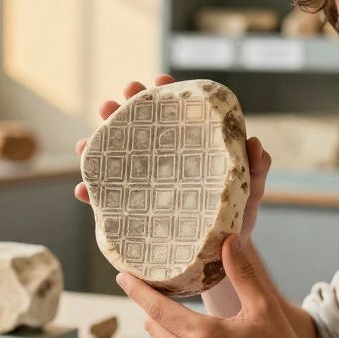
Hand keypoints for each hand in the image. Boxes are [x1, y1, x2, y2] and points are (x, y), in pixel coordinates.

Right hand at [73, 76, 272, 242]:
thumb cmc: (236, 219)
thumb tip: (255, 145)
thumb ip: (256, 169)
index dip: (168, 92)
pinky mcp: (134, 207)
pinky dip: (93, 190)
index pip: (179, 113)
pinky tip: (82, 189)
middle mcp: (165, 160)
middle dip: (124, 110)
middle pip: (142, 127)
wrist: (220, 258)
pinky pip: (109, 197)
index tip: (159, 79)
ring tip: (85, 143)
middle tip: (114, 102)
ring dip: (99, 145)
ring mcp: (147, 182)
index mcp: (193, 149)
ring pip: (118, 157)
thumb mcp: (249, 193)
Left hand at [117, 234, 321, 337]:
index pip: (157, 309)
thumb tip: (229, 242)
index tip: (122, 277)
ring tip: (180, 308)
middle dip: (152, 305)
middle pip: (154, 325)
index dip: (137, 291)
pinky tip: (198, 336)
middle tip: (156, 285)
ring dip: (166, 326)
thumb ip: (242, 273)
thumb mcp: (263, 308)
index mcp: (204, 337)